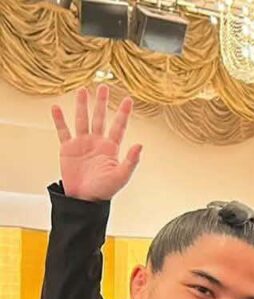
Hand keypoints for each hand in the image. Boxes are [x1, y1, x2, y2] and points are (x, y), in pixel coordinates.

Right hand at [51, 85, 141, 201]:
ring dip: (82, 106)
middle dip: (102, 103)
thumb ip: (131, 160)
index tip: (128, 99)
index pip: (118, 126)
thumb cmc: (104, 190)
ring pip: (82, 120)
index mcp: (111, 148)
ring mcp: (82, 143)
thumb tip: (140, 145)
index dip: (123, 113)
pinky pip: (63, 131)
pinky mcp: (67, 148)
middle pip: (100, 118)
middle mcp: (97, 142)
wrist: (84, 199)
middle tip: (103, 86)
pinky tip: (57, 107)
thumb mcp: (121, 176)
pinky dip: (59, 119)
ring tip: (83, 90)